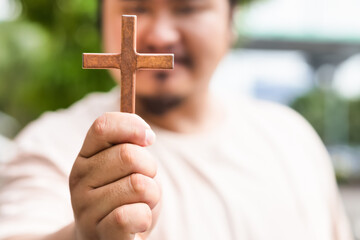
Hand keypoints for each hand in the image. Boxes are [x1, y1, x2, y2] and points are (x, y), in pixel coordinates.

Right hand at [69, 113, 160, 239]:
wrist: (108, 237)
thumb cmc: (125, 195)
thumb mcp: (127, 165)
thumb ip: (130, 145)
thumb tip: (145, 134)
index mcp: (85, 157)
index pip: (103, 126)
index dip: (132, 126)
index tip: (149, 138)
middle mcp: (79, 179)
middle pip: (129, 155)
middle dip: (150, 168)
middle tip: (144, 182)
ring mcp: (86, 208)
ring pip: (139, 185)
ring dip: (152, 195)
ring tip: (140, 203)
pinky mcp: (100, 233)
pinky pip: (133, 215)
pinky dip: (146, 216)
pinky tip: (137, 222)